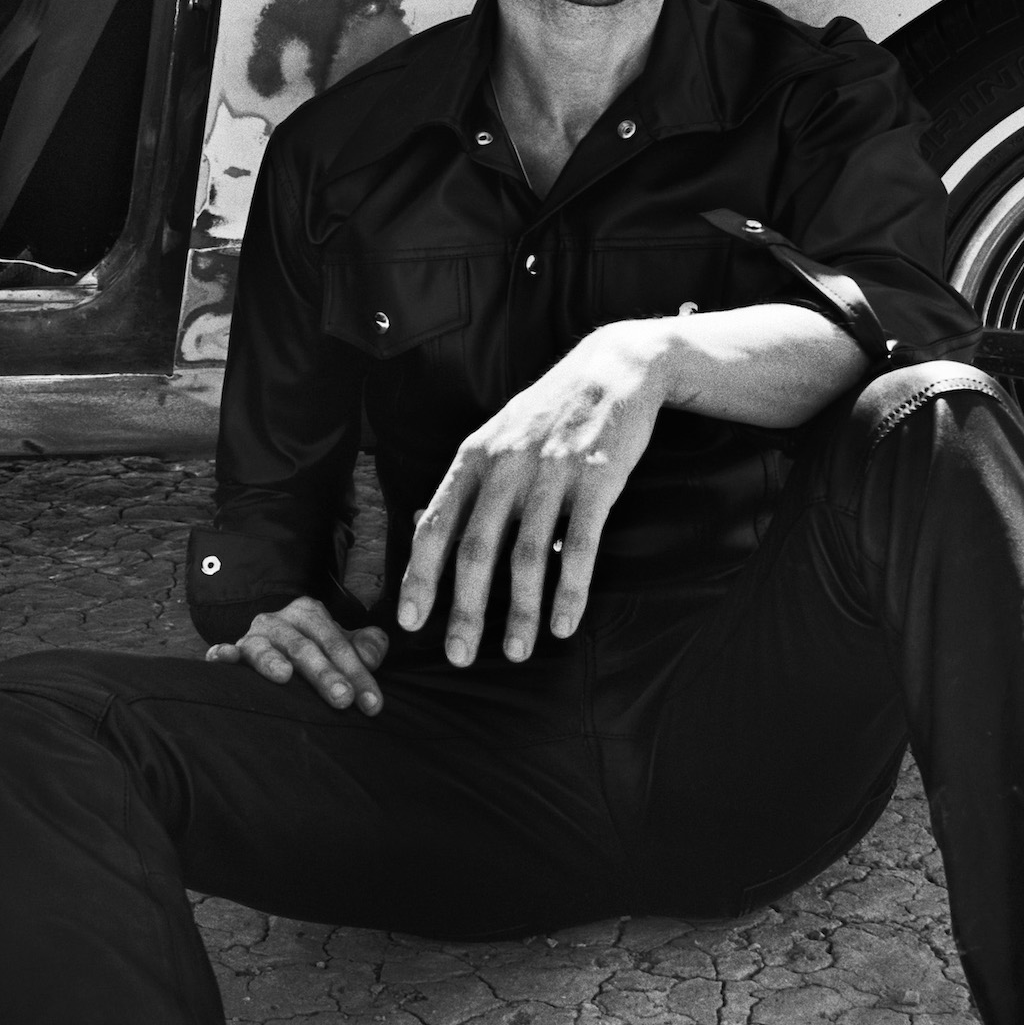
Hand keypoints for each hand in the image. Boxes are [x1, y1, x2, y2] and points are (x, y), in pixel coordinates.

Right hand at [205, 596, 389, 713]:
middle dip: (326, 674)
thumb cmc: (315, 650)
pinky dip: (223, 654)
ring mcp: (255, 635)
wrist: (274, 645)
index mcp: (311, 614)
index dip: (358, 673)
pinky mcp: (234, 650)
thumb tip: (371, 656)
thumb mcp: (342, 645)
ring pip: (266, 648)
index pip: (339, 644)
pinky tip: (221, 658)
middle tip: (343, 699)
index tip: (372, 704)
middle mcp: (282, 620)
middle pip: (306, 647)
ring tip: (285, 676)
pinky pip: (227, 650)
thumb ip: (366, 647)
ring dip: (274, 662)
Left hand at [397, 322, 665, 667]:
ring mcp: (552, 472)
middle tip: (459, 655)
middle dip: (465, 609)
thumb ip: (469, 482)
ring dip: (520, 610)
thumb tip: (429, 531)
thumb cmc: (549, 412)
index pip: (435, 523)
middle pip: (476, 548)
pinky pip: (580, 546)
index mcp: (475, 457)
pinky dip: (570, 590)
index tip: (410, 620)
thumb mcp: (499, 435)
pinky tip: (564, 624)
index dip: (419, 575)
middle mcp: (506, 465)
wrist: (614, 369)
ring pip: (528, 555)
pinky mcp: (597, 480)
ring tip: (517, 652)